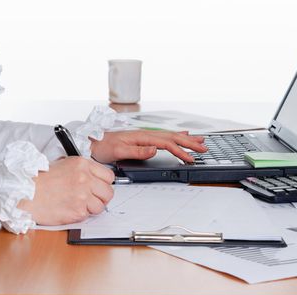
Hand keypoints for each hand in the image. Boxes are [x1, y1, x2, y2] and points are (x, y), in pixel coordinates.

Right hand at [17, 157, 114, 224]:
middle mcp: (85, 178)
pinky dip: (80, 215)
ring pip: (100, 206)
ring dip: (91, 208)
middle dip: (101, 198)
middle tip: (90, 199)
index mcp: (82, 164)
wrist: (25, 193)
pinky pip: (88, 216)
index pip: (109, 176)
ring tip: (77, 205)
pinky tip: (68, 209)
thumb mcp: (63, 164)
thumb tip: (95, 179)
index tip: (99, 187)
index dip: (104, 184)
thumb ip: (81, 170)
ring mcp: (83, 195)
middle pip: (108, 192)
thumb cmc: (39, 180)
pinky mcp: (78, 210)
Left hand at [90, 130, 207, 162]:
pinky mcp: (143, 138)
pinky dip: (176, 136)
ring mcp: (145, 135)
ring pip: (171, 136)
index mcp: (142, 137)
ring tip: (200, 141)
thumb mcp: (119, 151)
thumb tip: (154, 149)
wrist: (92, 142)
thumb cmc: (103, 147)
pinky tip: (182, 135)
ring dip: (186, 139)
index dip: (180, 151)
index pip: (167, 144)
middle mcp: (146, 134)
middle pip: (172, 137)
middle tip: (204, 148)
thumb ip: (137, 151)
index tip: (190, 158)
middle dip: (189, 143)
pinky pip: (165, 136)